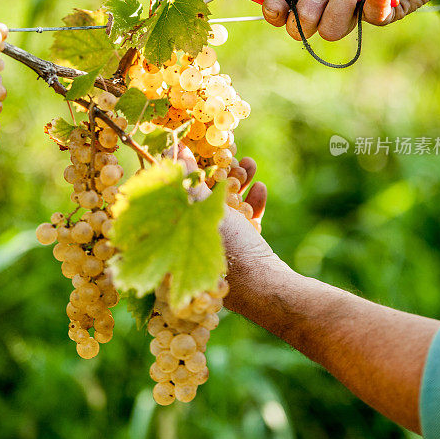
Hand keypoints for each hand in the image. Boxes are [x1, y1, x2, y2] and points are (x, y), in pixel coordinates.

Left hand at [176, 145, 273, 292]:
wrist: (267, 288)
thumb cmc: (229, 252)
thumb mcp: (205, 213)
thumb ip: (190, 184)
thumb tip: (175, 153)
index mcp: (173, 243)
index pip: (171, 198)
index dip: (182, 172)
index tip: (192, 150)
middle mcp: (189, 248)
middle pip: (202, 201)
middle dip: (217, 174)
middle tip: (228, 154)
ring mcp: (218, 251)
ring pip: (226, 208)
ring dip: (239, 184)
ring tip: (250, 164)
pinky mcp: (242, 254)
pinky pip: (244, 224)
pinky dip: (251, 205)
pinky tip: (260, 188)